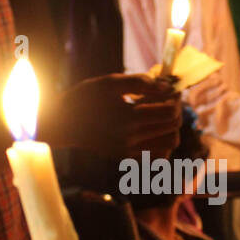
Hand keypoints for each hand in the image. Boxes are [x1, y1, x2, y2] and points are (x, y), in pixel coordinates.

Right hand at [43, 73, 182, 159]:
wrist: (63, 124)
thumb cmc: (85, 98)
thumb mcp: (110, 82)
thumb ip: (141, 82)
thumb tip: (168, 86)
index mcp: (128, 116)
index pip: (170, 112)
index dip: (176, 99)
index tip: (172, 90)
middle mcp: (130, 137)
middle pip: (173, 126)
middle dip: (176, 110)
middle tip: (167, 99)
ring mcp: (129, 150)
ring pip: (169, 143)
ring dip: (172, 128)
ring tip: (160, 115)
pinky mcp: (125, 157)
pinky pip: (157, 155)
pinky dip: (162, 142)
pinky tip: (152, 129)